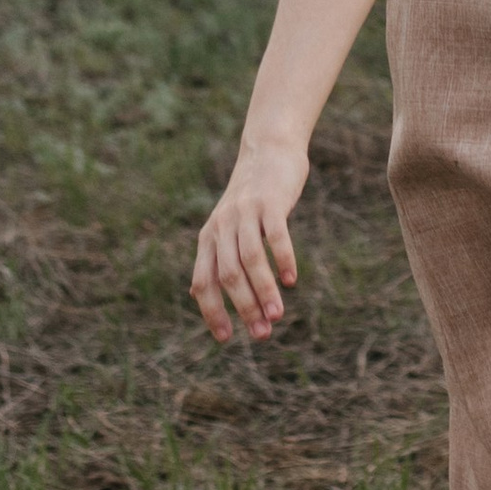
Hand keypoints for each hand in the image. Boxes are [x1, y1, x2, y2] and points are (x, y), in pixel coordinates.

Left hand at [190, 139, 308, 343]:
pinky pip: (274, 235)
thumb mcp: (227, 227)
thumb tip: (200, 295)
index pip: (204, 283)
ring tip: (277, 316)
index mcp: (209, 238)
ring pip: (250, 259)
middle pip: (229, 275)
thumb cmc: (251, 199)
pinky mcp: (269, 202)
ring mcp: (245, 213)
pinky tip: (290, 280)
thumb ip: (217, 258)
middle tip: (262, 334)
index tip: (227, 339)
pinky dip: (282, 259)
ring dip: (263, 291)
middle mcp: (222, 226)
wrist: (268, 151)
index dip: (212, 312)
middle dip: (245, 308)